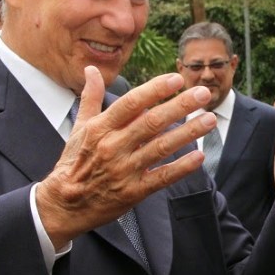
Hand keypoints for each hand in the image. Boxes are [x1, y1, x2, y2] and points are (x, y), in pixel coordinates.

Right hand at [36, 66, 215, 247]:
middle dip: (180, 106)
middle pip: (152, 122)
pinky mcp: (133, 192)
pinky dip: (181, 167)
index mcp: (101, 128)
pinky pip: (162, 177)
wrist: (65, 204)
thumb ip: (90, 97)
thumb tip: (91, 70)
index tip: (176, 79)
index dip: (155, 90)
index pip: (131, 103)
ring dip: (188, 133)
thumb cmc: (74, 162)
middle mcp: (113, 147)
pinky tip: (199, 156)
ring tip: (209, 120)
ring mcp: (124, 170)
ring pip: (161, 148)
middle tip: (203, 93)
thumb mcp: (79, 128)